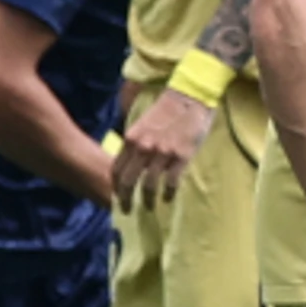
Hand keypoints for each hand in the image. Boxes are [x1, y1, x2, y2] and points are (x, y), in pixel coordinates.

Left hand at [113, 88, 213, 213]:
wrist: (190, 96)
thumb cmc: (168, 108)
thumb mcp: (144, 123)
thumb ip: (137, 141)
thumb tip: (136, 159)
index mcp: (131, 139)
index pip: (117, 168)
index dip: (116, 184)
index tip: (117, 194)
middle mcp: (143, 148)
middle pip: (127, 181)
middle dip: (125, 199)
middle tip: (126, 210)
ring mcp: (161, 153)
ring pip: (148, 185)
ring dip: (146, 200)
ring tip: (148, 208)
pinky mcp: (181, 156)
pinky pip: (171, 182)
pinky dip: (168, 193)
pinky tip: (168, 198)